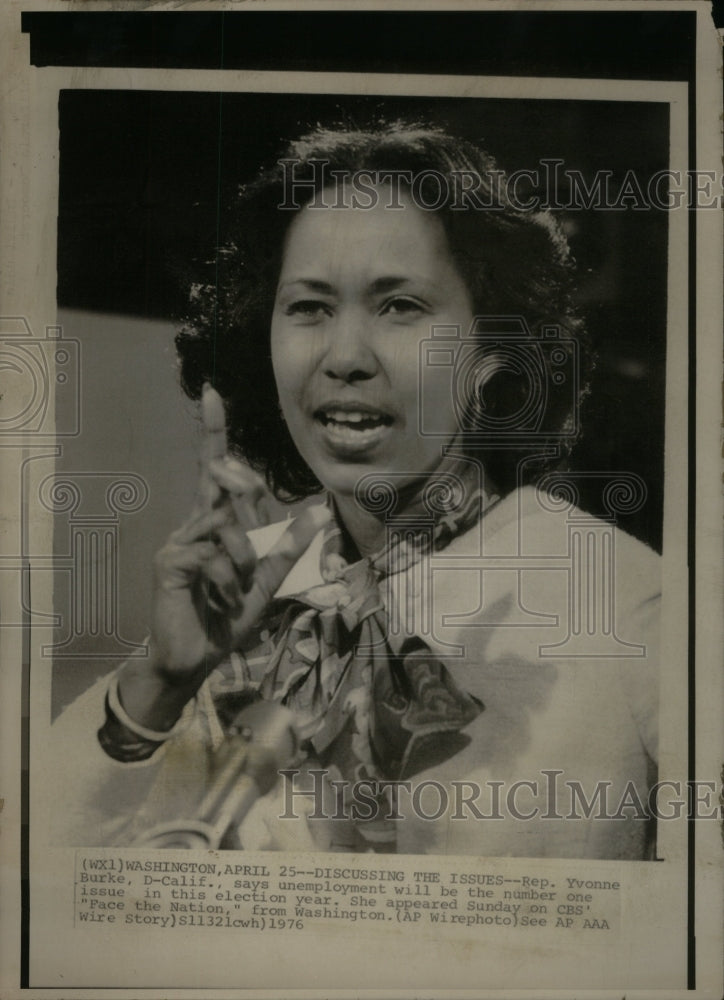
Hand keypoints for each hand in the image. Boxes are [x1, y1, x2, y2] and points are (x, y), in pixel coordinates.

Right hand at [118, 384, 329, 730]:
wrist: (193, 659)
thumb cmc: (227, 619)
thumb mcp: (267, 584)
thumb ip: (288, 548)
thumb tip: (317, 511)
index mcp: (215, 523)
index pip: (215, 468)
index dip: (214, 431)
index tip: (214, 393)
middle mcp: (194, 523)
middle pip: (225, 480)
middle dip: (247, 499)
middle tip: (251, 549)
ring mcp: (178, 540)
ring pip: (226, 524)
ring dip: (244, 561)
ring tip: (236, 592)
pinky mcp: (170, 561)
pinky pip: (214, 555)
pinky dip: (229, 580)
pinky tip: (222, 600)